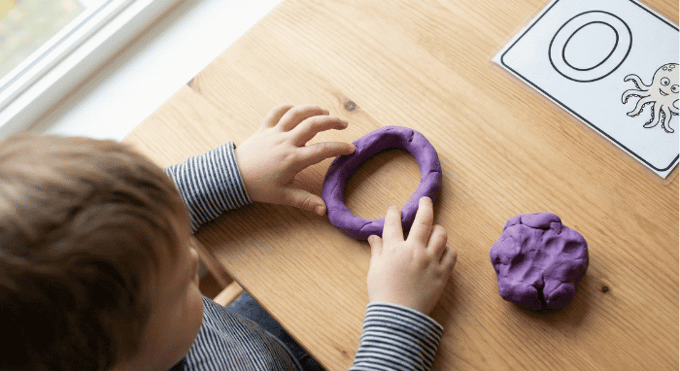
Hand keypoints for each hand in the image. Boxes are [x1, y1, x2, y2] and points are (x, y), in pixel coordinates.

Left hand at [235, 104, 354, 215]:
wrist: (232, 176)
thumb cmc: (258, 187)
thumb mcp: (283, 196)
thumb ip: (305, 201)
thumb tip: (324, 211)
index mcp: (293, 159)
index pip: (322, 150)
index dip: (339, 148)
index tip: (351, 149)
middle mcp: (286, 142)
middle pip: (313, 124)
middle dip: (332, 122)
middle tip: (344, 124)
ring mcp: (274, 132)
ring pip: (297, 113)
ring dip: (313, 110)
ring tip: (325, 112)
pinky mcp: (264, 128)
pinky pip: (277, 112)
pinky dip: (288, 108)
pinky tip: (298, 110)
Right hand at [366, 197, 456, 314]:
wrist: (398, 316)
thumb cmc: (383, 293)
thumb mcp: (375, 270)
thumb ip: (377, 251)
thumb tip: (374, 237)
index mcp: (394, 249)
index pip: (394, 223)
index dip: (393, 213)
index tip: (394, 210)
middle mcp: (414, 251)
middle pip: (423, 220)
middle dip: (424, 206)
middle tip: (425, 200)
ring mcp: (431, 261)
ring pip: (441, 235)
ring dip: (437, 229)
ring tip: (434, 230)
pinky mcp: (443, 273)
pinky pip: (452, 254)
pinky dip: (448, 249)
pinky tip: (443, 250)